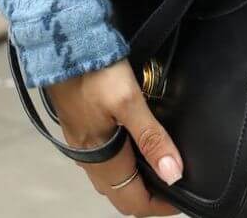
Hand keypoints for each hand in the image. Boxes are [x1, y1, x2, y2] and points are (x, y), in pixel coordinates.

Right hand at [45, 56, 183, 214]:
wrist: (64, 45)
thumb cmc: (95, 71)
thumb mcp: (129, 102)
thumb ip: (151, 138)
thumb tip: (174, 173)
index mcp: (101, 159)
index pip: (132, 201)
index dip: (159, 206)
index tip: (183, 199)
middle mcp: (89, 159)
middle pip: (120, 194)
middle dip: (147, 197)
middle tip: (175, 185)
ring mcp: (82, 145)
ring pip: (110, 179)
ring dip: (134, 182)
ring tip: (161, 167)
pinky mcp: (81, 129)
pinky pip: (103, 160)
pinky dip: (123, 165)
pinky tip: (136, 146)